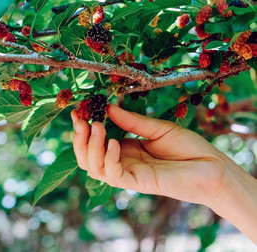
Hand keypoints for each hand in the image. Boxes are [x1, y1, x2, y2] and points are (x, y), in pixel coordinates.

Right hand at [70, 104, 228, 206]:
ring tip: (97, 128)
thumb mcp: (157, 128)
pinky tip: (113, 142)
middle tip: (80, 119)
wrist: (213, 167)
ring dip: (90, 148)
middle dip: (78, 139)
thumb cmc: (188, 149)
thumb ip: (132, 121)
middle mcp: (122, 163)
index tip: (77, 111)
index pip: (94, 143)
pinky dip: (108, 159)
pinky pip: (113, 175)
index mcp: (125, 150)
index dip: (82, 129)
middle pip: (86, 158)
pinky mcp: (138, 182)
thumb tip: (108, 108)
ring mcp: (128, 174)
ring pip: (94, 168)